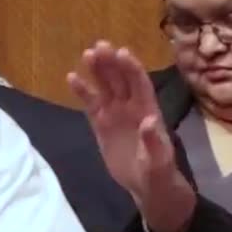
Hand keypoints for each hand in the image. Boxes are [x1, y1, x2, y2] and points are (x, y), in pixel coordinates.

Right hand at [67, 41, 194, 231]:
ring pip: (105, 86)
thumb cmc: (158, 171)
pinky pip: (90, 104)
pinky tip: (71, 77)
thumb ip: (153, 141)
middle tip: (99, 46)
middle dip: (112, 63)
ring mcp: (115, 113)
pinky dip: (82, 91)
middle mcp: (131, 106)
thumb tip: (148, 121)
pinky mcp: (101, 124)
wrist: (146, 186)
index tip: (121, 53)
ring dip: (97, 70)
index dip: (132, 68)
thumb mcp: (159, 160)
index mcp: (148, 110)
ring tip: (86, 54)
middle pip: (121, 79)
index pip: (140, 84)